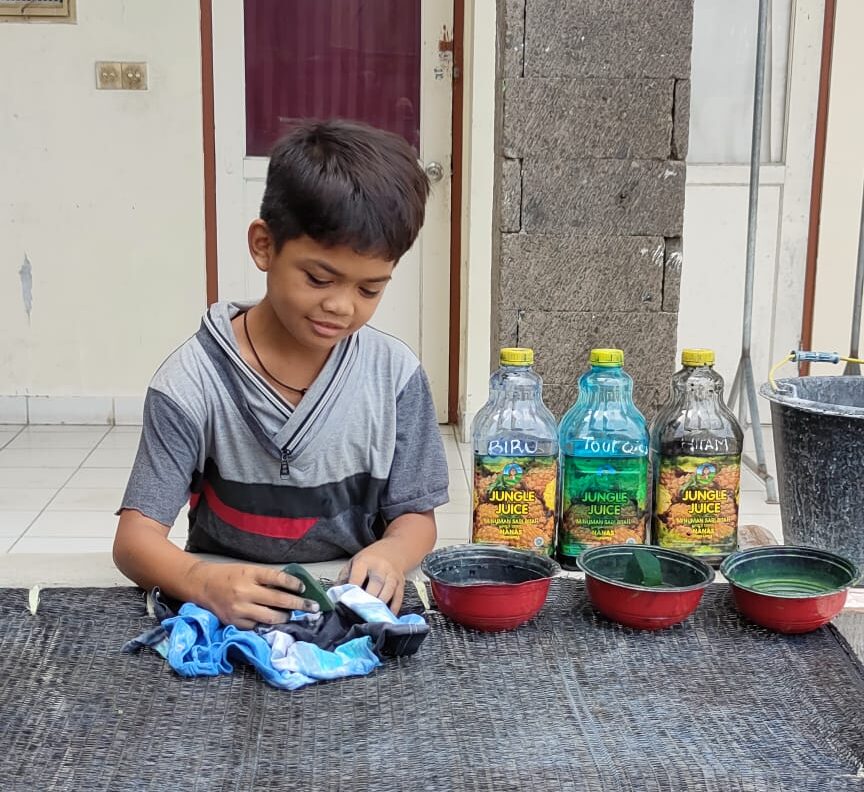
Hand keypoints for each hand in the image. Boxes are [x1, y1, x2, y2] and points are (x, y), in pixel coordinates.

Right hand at [188, 562, 319, 628]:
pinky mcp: (234, 622)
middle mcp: (245, 591)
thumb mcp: (248, 570)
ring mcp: (239, 608)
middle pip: (279, 600)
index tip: (304, 588)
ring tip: (291, 615)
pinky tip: (272, 621)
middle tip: (312, 608)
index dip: (294, 584)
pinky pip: (256, 626)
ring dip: (284, 617)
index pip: (278, 579)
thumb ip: (266, 578)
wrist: (202, 585)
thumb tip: (291, 587)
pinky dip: (266, 624)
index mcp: (250, 574)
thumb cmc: (228, 575)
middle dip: (299, 605)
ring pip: (270, 617)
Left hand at [339, 541, 405, 613]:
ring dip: (380, 605)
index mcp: (364, 561)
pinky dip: (393, 609)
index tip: (346, 603)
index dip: (352, 591)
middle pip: (376, 584)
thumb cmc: (369, 560)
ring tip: (371, 618)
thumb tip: (335, 596)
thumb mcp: (353, 564)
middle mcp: (380, 567)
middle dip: (368, 600)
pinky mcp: (401, 583)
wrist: (392, 550)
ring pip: (388, 591)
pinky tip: (385, 616)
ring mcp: (392, 575)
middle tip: (360, 613)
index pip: (357, 577)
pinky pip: (398, 598)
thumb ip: (343, 579)